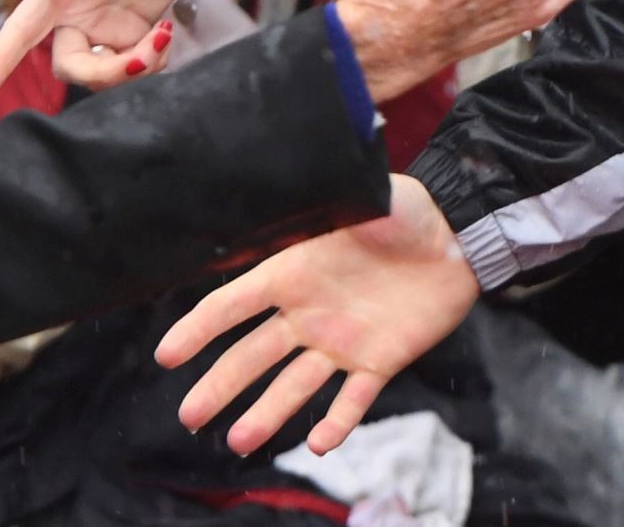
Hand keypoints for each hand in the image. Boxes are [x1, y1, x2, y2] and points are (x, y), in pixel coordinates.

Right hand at [0, 0, 226, 99]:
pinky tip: (165, 36)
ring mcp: (106, 25)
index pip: (20, 31)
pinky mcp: (135, 32)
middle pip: (71, 66)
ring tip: (163, 37)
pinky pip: (133, 67)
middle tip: (142, 58)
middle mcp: (76, 13)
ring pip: (104, 73)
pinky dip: (151, 63)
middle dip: (105, 73)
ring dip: (134, 68)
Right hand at [157, 174, 478, 455]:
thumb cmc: (407, 210)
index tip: (167, 355)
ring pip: (295, 385)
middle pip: (253, 355)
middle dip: (220, 385)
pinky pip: (353, 399)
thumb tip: (298, 180)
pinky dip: (338, 423)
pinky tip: (319, 444)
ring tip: (240, 441)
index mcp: (294, 272)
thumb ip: (330, 202)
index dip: (199, 328)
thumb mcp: (364, 196)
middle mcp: (309, 313)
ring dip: (268, 413)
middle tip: (189, 416)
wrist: (457, 237)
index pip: (235, 304)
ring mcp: (342, 341)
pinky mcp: (379, 361)